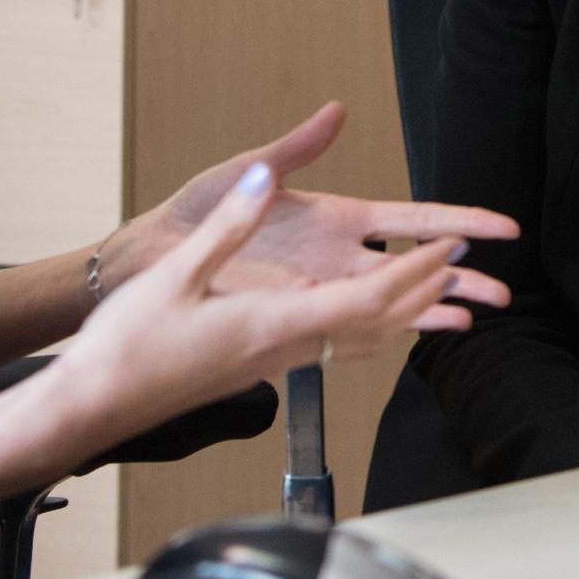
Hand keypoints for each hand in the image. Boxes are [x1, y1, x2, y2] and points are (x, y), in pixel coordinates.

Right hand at [50, 162, 491, 459]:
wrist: (97, 401)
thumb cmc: (130, 342)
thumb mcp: (178, 273)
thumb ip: (229, 224)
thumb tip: (265, 177)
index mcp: (277, 321)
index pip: (373, 298)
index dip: (421, 272)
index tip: (460, 248)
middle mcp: (288, 344)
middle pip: (383, 321)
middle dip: (435, 294)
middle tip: (481, 272)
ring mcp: (276, 359)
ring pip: (362, 338)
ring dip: (409, 314)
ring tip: (449, 297)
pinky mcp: (261, 363)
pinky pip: (333, 343)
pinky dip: (369, 327)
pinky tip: (370, 321)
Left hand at [100, 103, 518, 310]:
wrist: (151, 258)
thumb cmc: (195, 211)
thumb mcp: (248, 172)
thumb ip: (296, 148)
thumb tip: (336, 111)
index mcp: (339, 217)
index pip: (414, 219)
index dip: (460, 222)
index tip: (501, 229)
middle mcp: (340, 255)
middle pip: (416, 269)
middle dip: (462, 279)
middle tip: (506, 292)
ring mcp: (323, 288)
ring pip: (396, 304)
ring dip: (436, 313)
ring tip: (479, 321)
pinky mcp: (300, 316)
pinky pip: (357, 331)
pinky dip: (392, 336)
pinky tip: (422, 341)